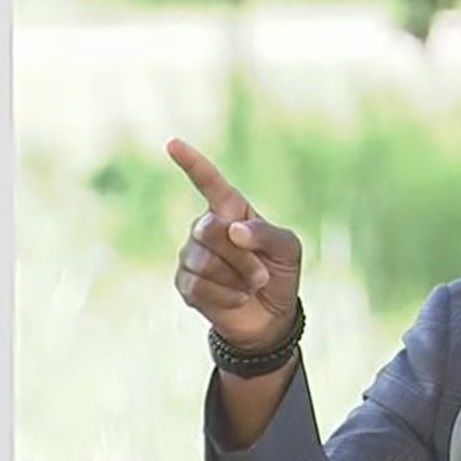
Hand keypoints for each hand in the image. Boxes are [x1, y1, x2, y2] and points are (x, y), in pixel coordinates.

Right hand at [167, 138, 302, 351]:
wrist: (271, 316)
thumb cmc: (279, 272)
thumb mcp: (287, 249)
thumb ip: (266, 233)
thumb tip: (233, 230)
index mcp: (231, 211)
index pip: (209, 183)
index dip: (192, 164)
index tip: (173, 144)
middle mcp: (205, 228)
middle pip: (210, 230)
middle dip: (242, 256)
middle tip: (261, 275)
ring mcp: (191, 256)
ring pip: (205, 261)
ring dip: (237, 279)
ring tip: (250, 286)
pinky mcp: (185, 283)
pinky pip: (200, 287)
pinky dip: (228, 296)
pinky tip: (237, 298)